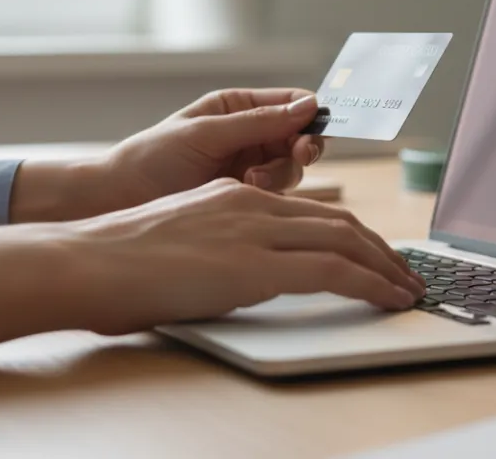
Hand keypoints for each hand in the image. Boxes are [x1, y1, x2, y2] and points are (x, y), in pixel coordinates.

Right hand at [0, 179, 424, 348]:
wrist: (87, 262)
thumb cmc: (117, 264)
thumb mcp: (182, 243)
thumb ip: (220, 250)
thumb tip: (242, 275)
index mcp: (235, 197)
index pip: (313, 214)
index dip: (354, 237)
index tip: (374, 257)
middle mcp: (252, 204)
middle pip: (341, 222)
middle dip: (382, 251)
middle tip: (405, 275)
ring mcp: (255, 229)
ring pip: (347, 240)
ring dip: (386, 267)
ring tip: (409, 290)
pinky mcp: (255, 262)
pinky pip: (333, 269)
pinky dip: (371, 283)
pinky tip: (390, 299)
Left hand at [9, 89, 325, 221]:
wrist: (117, 201)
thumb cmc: (150, 158)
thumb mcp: (205, 134)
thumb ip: (257, 122)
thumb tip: (309, 105)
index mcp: (237, 106)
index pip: (291, 102)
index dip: (310, 114)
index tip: (312, 130)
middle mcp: (248, 134)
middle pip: (299, 135)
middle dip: (301, 147)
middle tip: (297, 156)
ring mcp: (247, 166)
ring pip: (291, 167)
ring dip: (280, 174)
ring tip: (251, 182)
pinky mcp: (244, 198)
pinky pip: (276, 193)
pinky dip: (268, 194)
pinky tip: (242, 194)